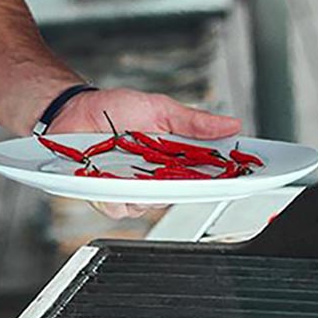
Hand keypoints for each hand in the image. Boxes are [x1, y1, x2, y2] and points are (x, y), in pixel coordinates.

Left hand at [49, 87, 241, 219]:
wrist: (75, 110)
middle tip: (177, 169)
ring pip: (148, 206)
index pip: (206, 177)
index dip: (225, 180)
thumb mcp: (160, 109)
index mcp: (173, 160)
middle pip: (180, 196)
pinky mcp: (105, 196)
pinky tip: (111, 178)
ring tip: (135, 167)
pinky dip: (116, 195)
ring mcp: (130, 190)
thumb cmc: (115, 109)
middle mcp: (154, 179)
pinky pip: (118, 208)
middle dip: (182, 186)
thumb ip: (193, 122)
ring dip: (145, 190)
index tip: (243, 177)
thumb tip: (232, 125)